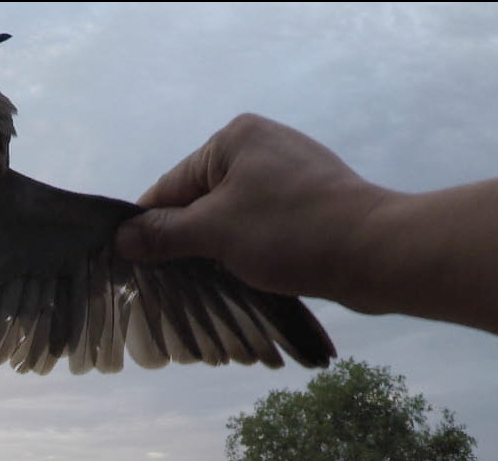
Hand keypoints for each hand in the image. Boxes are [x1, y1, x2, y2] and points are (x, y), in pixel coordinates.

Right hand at [115, 114, 388, 305]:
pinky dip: (250, 249)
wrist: (375, 252)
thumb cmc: (291, 233)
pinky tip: (248, 275)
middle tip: (171, 284)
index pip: (171, 186)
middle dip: (187, 242)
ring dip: (220, 251)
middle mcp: (262, 146)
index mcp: (234, 139)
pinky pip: (264, 225)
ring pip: (233, 217)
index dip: (150, 228)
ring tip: (211, 284)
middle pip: (201, 201)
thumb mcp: (214, 233)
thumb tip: (123, 236)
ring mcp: (291, 173)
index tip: (132, 265)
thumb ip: (164, 233)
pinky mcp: (312, 201)